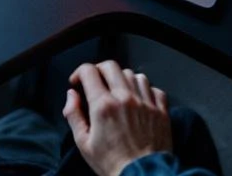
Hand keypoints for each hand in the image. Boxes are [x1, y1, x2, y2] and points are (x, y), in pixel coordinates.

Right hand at [62, 61, 171, 175]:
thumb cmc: (112, 164)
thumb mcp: (83, 143)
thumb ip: (73, 115)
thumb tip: (71, 95)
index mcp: (103, 105)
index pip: (89, 71)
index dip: (79, 73)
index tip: (77, 83)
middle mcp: (125, 98)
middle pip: (111, 66)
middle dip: (99, 70)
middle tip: (95, 82)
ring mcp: (145, 103)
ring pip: (133, 74)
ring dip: (122, 78)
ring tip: (118, 91)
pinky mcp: (160, 111)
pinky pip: (154, 88)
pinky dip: (145, 89)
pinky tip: (139, 99)